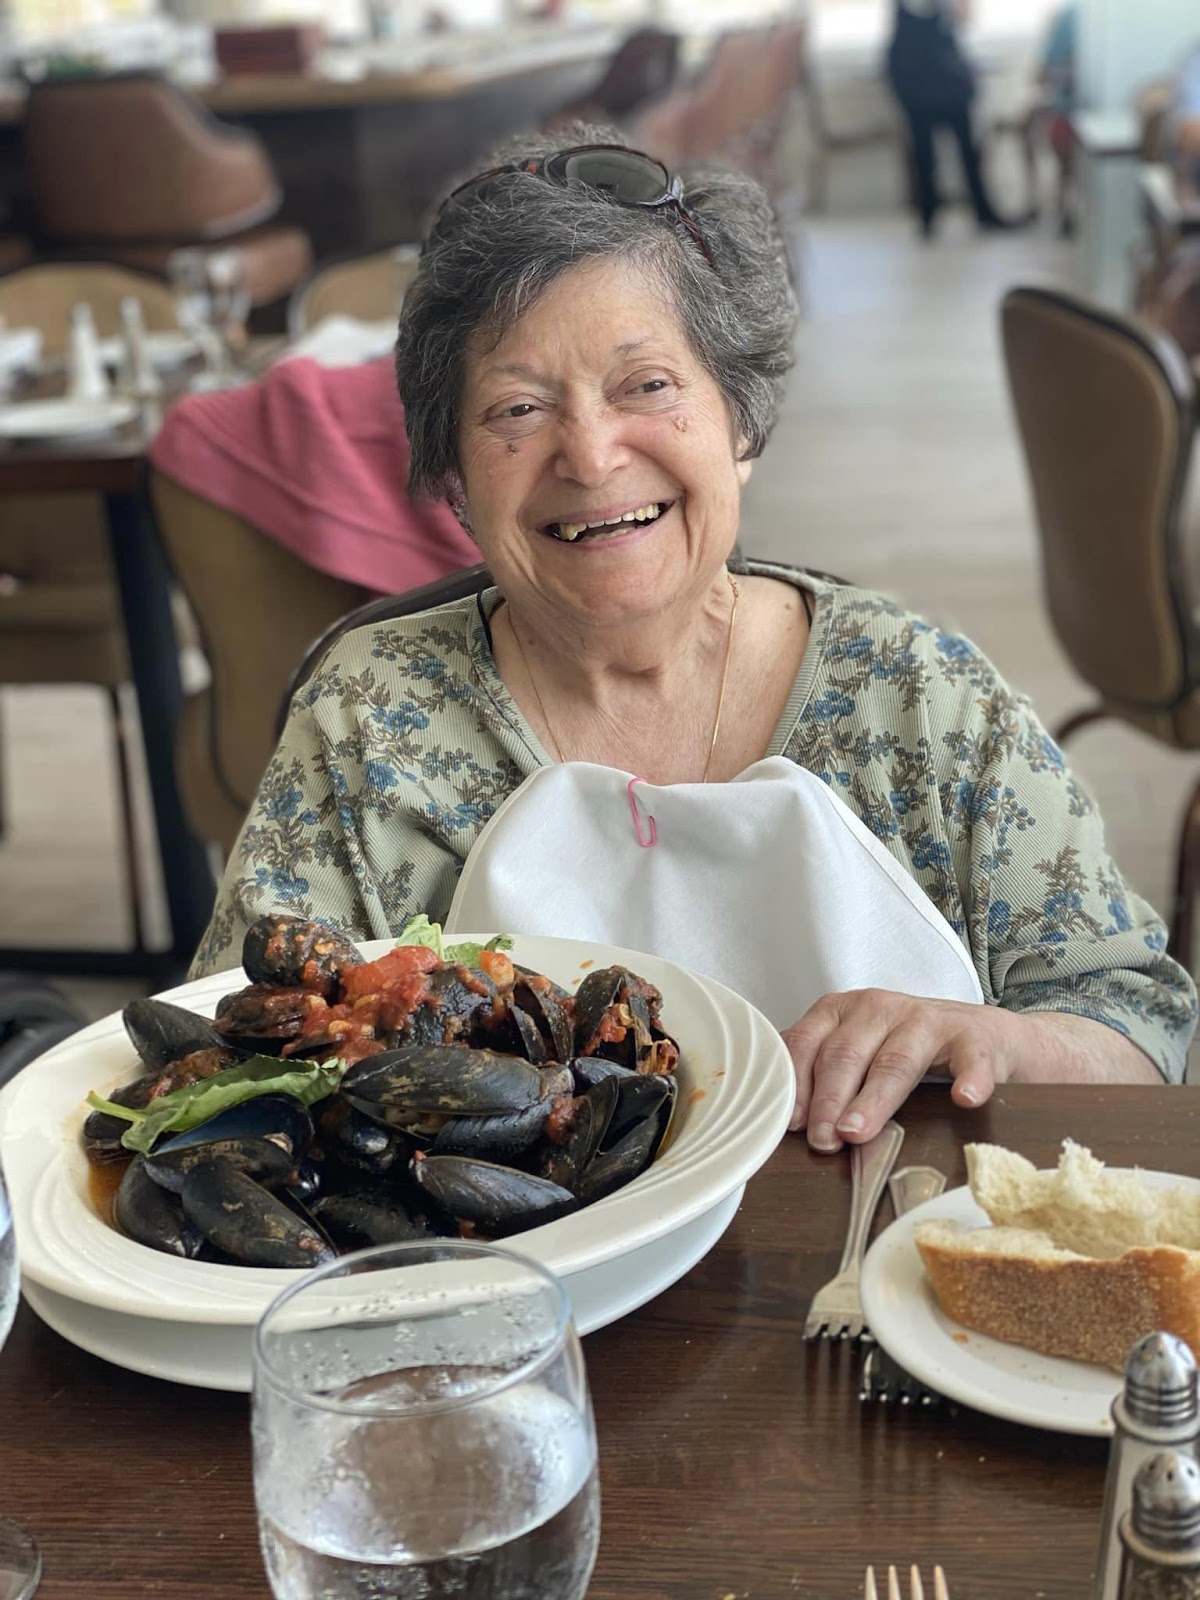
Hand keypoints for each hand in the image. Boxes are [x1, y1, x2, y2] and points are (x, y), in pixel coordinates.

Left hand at [782, 989, 1025, 1152]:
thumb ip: (823, 1079)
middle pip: (846, 1053)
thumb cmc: (907, 1050)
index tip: (791, 1124)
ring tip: (858, 1130)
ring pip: (895, 1060)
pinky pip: (970, 1057)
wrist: (983, 1037)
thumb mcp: (857, 1055)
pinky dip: (969, 1078)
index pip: (807, 1043)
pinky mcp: (974, 1036)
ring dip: (874, 1098)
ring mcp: (927, 1020)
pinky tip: (964, 1099)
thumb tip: (791, 1129)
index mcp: (843, 1011)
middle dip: (829, 1100)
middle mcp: (880, 1008)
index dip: (797, 1084)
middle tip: (823, 1140)